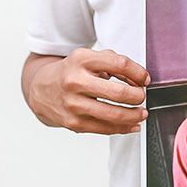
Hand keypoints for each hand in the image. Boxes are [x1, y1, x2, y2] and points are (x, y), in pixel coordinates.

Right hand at [23, 49, 150, 134]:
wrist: (41, 89)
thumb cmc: (72, 72)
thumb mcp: (90, 58)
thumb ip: (115, 63)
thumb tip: (138, 80)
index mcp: (81, 60)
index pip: (120, 64)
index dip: (138, 72)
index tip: (145, 79)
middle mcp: (75, 81)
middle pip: (118, 92)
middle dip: (137, 96)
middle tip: (142, 96)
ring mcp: (73, 104)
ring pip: (113, 114)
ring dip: (134, 115)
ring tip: (142, 112)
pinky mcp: (73, 123)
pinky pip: (105, 129)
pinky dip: (124, 128)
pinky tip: (133, 124)